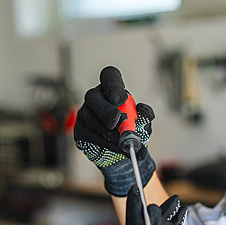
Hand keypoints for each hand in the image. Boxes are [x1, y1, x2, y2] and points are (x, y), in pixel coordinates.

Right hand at [74, 66, 155, 195]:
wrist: (121, 147)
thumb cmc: (130, 126)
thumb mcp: (142, 120)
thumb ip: (145, 114)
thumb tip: (143, 112)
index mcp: (112, 88)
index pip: (109, 76)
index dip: (113, 86)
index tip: (120, 100)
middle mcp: (95, 97)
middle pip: (92, 97)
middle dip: (105, 111)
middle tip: (116, 121)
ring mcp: (84, 113)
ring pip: (90, 119)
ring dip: (108, 132)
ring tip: (123, 142)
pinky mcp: (80, 130)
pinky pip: (90, 135)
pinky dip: (106, 143)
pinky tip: (117, 148)